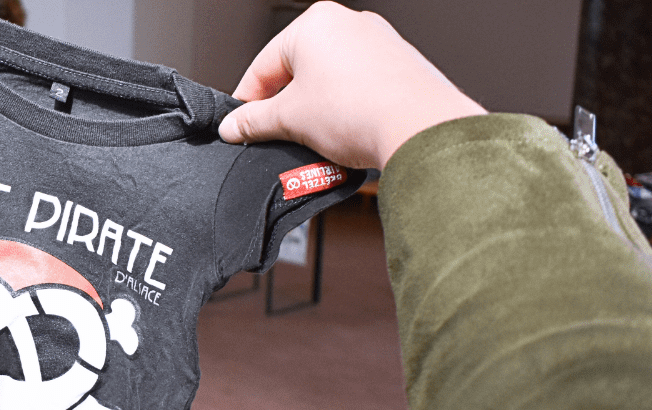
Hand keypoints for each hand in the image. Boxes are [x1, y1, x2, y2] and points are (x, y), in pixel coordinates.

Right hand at [217, 1, 483, 170]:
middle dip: (284, 109)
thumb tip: (234, 125)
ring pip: (329, 82)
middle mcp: (348, 24)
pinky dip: (343, 113)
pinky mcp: (398, 67)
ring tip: (311, 144)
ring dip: (314, 114)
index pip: (264, 65)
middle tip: (275, 138)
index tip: (240, 127)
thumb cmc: (359, 110)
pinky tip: (342, 138)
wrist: (417, 127)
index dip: (247, 102)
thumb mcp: (290, 120)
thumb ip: (254, 121)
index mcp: (315, 23)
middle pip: (298, 72)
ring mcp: (377, 43)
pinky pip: (357, 89)